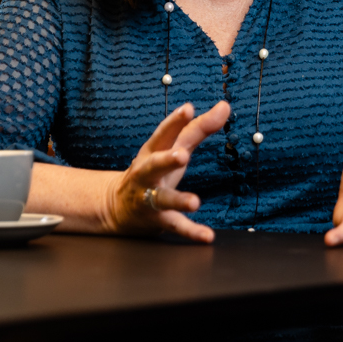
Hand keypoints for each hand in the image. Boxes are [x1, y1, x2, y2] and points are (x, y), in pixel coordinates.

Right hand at [103, 101, 229, 242]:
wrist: (117, 206)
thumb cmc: (154, 169)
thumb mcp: (173, 146)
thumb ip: (199, 128)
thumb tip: (225, 105)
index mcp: (153, 151)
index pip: (164, 133)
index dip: (175, 121)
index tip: (188, 109)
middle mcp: (147, 173)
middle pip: (154, 164)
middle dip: (166, 160)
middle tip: (182, 155)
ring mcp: (149, 198)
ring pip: (162, 198)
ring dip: (178, 199)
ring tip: (195, 202)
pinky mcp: (157, 220)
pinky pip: (175, 225)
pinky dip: (191, 232)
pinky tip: (207, 236)